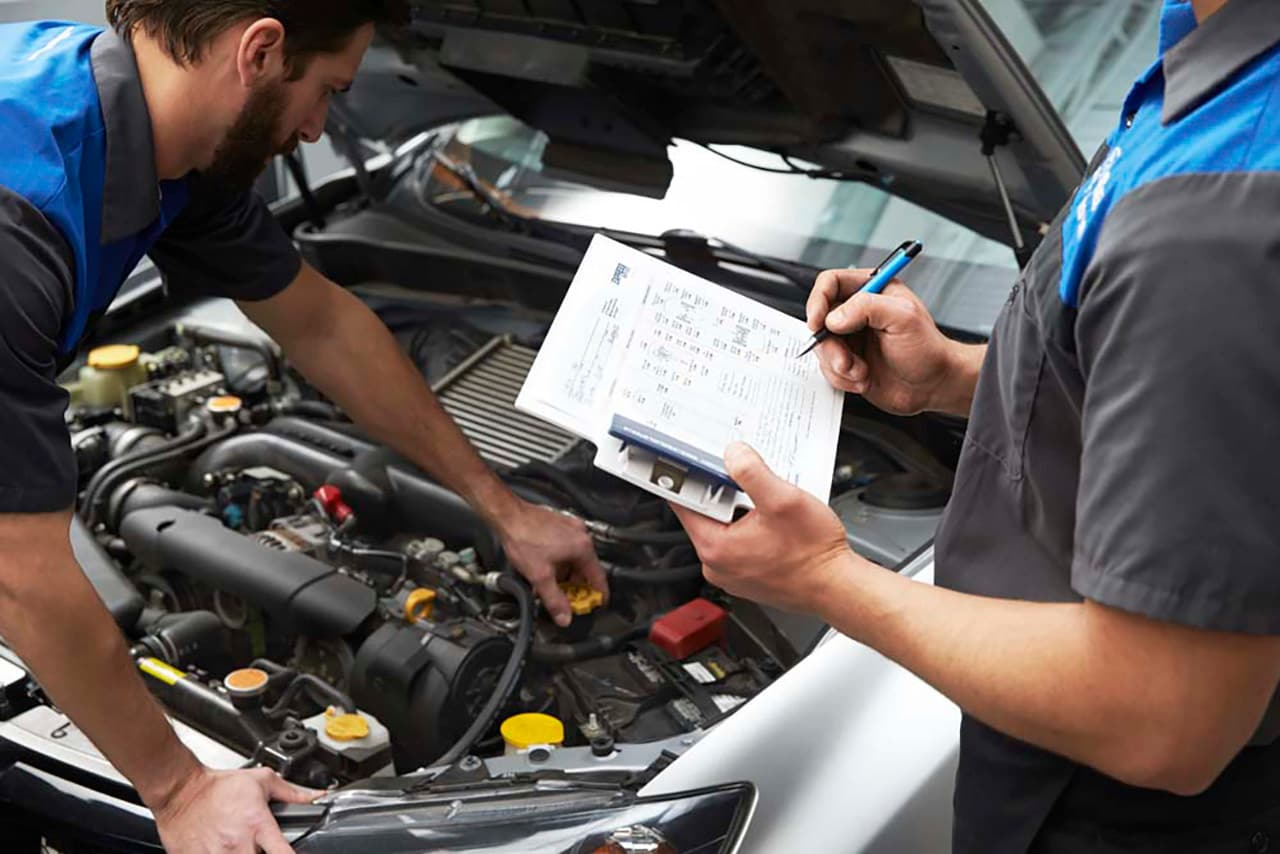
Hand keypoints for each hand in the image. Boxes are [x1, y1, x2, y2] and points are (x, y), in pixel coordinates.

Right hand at [153, 766, 320, 853]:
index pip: (283, 853)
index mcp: (257, 825)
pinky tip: (223, 849)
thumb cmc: (218, 787)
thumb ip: (291, 792)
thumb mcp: (261, 781)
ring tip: (240, 846)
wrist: (180, 791)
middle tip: (259, 846)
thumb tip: (316, 796)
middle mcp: (238, 844)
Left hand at [499, 501, 608, 626]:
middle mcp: (580, 535)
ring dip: (566, 574)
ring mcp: (570, 528)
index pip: (599, 577)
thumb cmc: (523, 536)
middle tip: (569, 599)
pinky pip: (566, 547)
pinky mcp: (559, 524)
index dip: (599, 594)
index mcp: (582, 547)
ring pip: (574, 558)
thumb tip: (564, 616)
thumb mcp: (540, 576)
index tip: (598, 604)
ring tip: (552, 585)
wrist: (508, 515)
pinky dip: (560, 561)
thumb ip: (554, 600)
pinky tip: (546, 568)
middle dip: (577, 586)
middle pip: (586, 568)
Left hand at [669, 443, 856, 613]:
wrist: (837, 586)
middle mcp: (717, 565)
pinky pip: (738, 541)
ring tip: (767, 508)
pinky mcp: (746, 575)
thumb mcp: (783, 499)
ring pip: (724, 526)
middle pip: (705, 513)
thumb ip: (752, 472)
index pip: (683, 503)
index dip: (692, 477)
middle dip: (726, 493)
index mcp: (715, 547)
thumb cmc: (813, 553)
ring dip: (741, 510)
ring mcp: (731, 572)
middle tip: (750, 485)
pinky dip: (751, 527)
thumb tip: (733, 454)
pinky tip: (773, 523)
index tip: (697, 461)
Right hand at [806, 269, 960, 415]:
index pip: (831, 283)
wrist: (933, 386)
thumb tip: (833, 317)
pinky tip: (864, 378)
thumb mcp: (903, 318)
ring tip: (861, 372)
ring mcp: (851, 338)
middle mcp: (858, 312)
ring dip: (838, 364)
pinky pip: (827, 368)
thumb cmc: (927, 350)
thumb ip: (867, 308)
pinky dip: (842, 378)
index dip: (818, 300)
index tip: (818, 322)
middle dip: (830, 344)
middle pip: (820, 318)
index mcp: (872, 290)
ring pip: (822, 346)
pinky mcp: (848, 361)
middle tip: (845, 359)